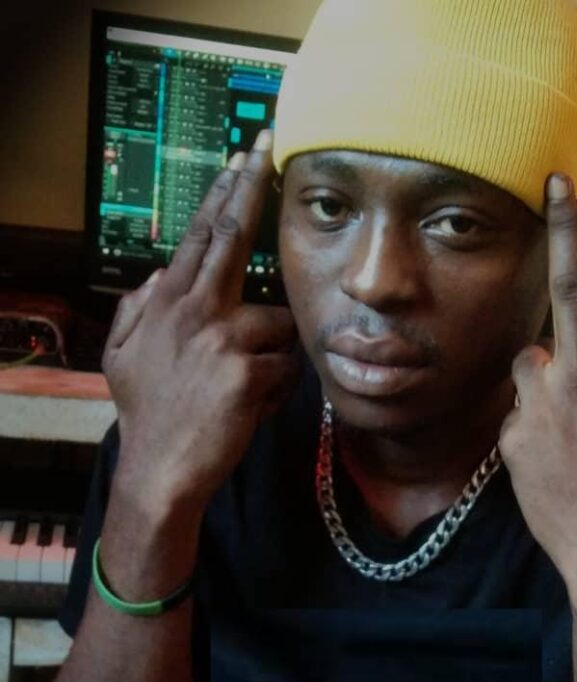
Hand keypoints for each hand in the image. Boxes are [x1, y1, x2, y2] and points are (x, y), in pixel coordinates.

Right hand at [103, 129, 300, 511]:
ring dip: (273, 356)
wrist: (161, 468)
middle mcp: (193, 310)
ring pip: (278, 325)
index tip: (240, 157)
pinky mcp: (246, 372)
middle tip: (266, 150)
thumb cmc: (148, 413)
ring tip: (244, 388)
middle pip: (230, 237)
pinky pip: (286, 368)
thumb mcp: (122, 357)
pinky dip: (277, 389)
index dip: (222, 193)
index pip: (200, 236)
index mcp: (167, 304)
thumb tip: (161, 272)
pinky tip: (251, 407)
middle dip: (249, 188)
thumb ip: (139, 308)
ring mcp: (220, 339)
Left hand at [498, 174, 576, 599]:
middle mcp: (575, 382)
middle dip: (559, 233)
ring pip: (533, 357)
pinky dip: (538, 412)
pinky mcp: (512, 437)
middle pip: (563, 292)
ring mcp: (538, 409)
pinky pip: (521, 406)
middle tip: (552, 188)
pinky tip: (561, 451)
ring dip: (550, 364)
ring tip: (576, 415)